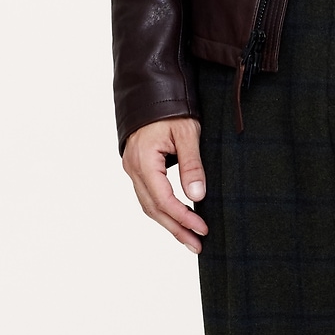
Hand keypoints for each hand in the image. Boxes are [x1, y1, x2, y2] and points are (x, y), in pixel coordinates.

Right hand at [122, 117, 207, 253]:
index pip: (163, 199)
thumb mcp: (188, 133)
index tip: (202, 228)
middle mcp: (133, 167)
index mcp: (144, 160)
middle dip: (176, 229)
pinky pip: (147, 195)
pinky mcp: (137, 167)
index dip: (183, 217)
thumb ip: (192, 165)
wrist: (152, 89)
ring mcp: (132, 168)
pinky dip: (162, 210)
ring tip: (190, 239)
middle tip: (197, 245)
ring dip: (169, 223)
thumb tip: (197, 197)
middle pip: (153, 208)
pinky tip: (176, 218)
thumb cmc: (170, 108)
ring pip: (148, 204)